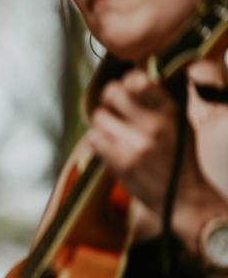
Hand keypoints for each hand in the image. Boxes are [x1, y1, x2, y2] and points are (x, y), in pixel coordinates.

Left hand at [89, 67, 225, 241]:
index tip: (127, 89)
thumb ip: (159, 104)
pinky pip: (94, 138)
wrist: (183, 198)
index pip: (139, 80)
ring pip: (99, 117)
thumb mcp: (180, 125)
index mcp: (170, 112)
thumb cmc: (178, 159)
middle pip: (112, 93)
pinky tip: (110, 147)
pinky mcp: (122, 161)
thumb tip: (132, 79)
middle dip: (109, 100)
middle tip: (113, 110)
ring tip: (114, 133)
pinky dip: (98, 141)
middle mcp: (154, 125)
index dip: (127, 81)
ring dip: (102, 124)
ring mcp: (137, 144)